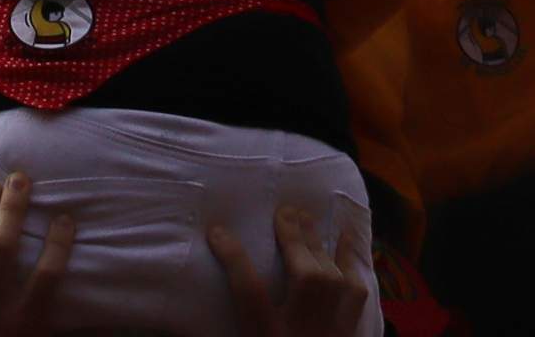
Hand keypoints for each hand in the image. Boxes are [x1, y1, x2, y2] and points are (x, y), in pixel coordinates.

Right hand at [205, 194, 373, 336]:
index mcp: (268, 336)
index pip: (249, 290)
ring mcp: (333, 328)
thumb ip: (219, 329)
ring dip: (319, 244)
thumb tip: (179, 326)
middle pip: (303, 274)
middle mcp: (303, 329)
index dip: (233, 255)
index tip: (218, 230)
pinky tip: (346, 241)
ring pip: (332, 276)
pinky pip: (355, 290)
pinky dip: (351, 263)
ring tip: (308, 219)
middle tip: (284, 210)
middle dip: (292, 237)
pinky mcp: (352, 332)